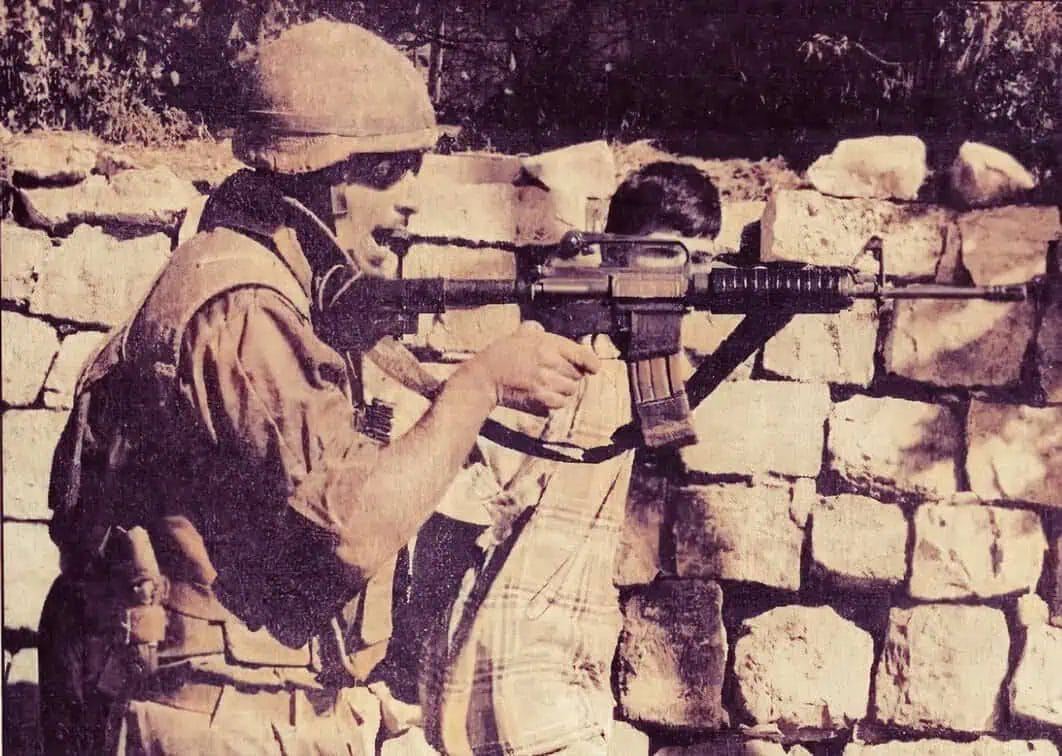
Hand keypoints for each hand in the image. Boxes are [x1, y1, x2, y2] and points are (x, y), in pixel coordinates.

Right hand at [466, 321, 599, 414]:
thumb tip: (543, 331)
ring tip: (551, 384)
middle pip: (577, 373)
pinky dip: (557, 400)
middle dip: (571, 375)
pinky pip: (560, 402)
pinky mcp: (539, 399)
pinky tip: (547, 395)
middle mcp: (548, 363)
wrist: (484, 378)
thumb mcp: (518, 335)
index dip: (591, 362)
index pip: (580, 354)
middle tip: (558, 374)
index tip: (594, 367)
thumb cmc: (499, 356)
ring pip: (571, 389)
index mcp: (545, 344)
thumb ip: (535, 331)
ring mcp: (544, 382)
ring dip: (565, 388)